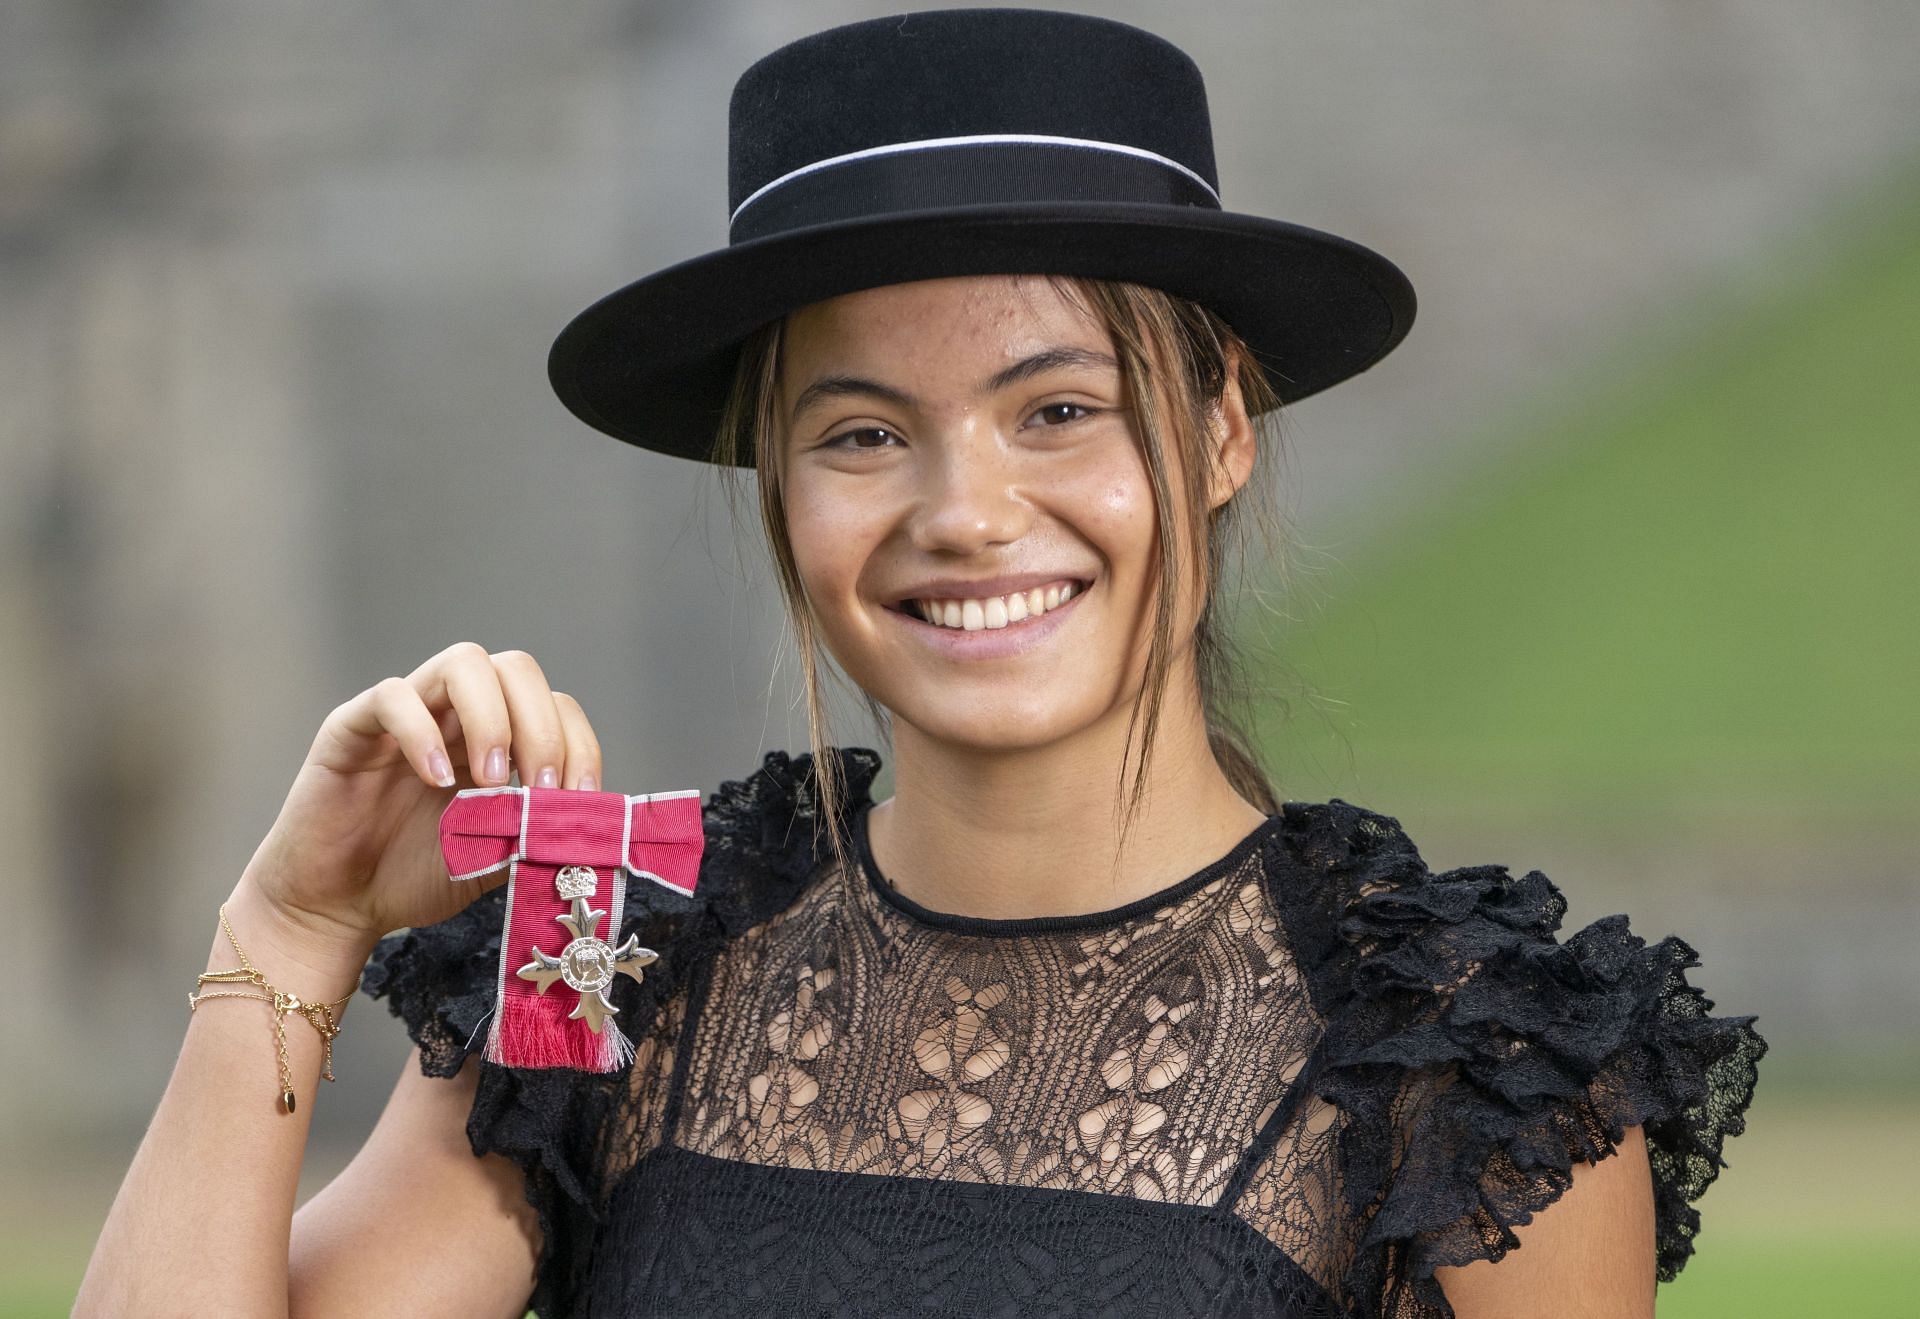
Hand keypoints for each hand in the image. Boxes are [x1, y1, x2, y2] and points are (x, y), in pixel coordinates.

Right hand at [240, 642, 605, 945]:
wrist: (340, 906)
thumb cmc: (417, 876)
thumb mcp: (496, 858)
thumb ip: (537, 831)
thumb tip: (593, 821)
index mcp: (499, 739)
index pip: (556, 706)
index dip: (577, 743)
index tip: (579, 797)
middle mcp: (457, 714)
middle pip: (516, 669)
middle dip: (542, 726)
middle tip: (541, 788)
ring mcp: (407, 712)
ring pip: (462, 663)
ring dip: (492, 717)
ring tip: (491, 780)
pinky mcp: (353, 727)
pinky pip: (392, 696)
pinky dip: (422, 732)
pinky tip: (434, 779)